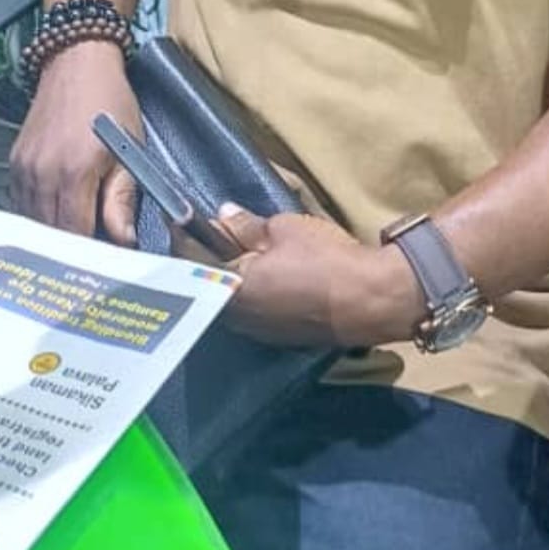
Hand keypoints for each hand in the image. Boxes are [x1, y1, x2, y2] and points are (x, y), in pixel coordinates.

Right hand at [9, 42, 141, 244]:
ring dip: (53, 231)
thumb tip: (124, 241)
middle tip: (93, 250)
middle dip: (72, 247)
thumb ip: (122, 200)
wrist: (77, 63)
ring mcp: (24, 168)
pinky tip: (56, 213)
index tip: (105, 258)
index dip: (91, 252)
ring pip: (33, 221)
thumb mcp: (128, 150)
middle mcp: (42, 173)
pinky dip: (37, 214)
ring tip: (76, 234)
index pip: (76, 234)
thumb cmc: (109, 101)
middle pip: (51, 232)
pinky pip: (21, 202)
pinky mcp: (15, 162)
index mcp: (74, 173)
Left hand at [173, 205, 422, 349]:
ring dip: (225, 273)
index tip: (178, 213)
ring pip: (227, 296)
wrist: (369, 300)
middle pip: (206, 280)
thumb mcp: (283, 230)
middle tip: (208, 226)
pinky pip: (248, 308)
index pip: (189, 257)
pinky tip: (256, 270)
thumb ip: (246, 225)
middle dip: (204, 253)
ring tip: (232, 245)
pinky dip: (245, 288)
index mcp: (229, 287)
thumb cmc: (324, 259)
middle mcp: (234, 316)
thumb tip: (223, 214)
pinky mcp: (276, 336)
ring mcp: (255, 330)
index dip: (182, 231)